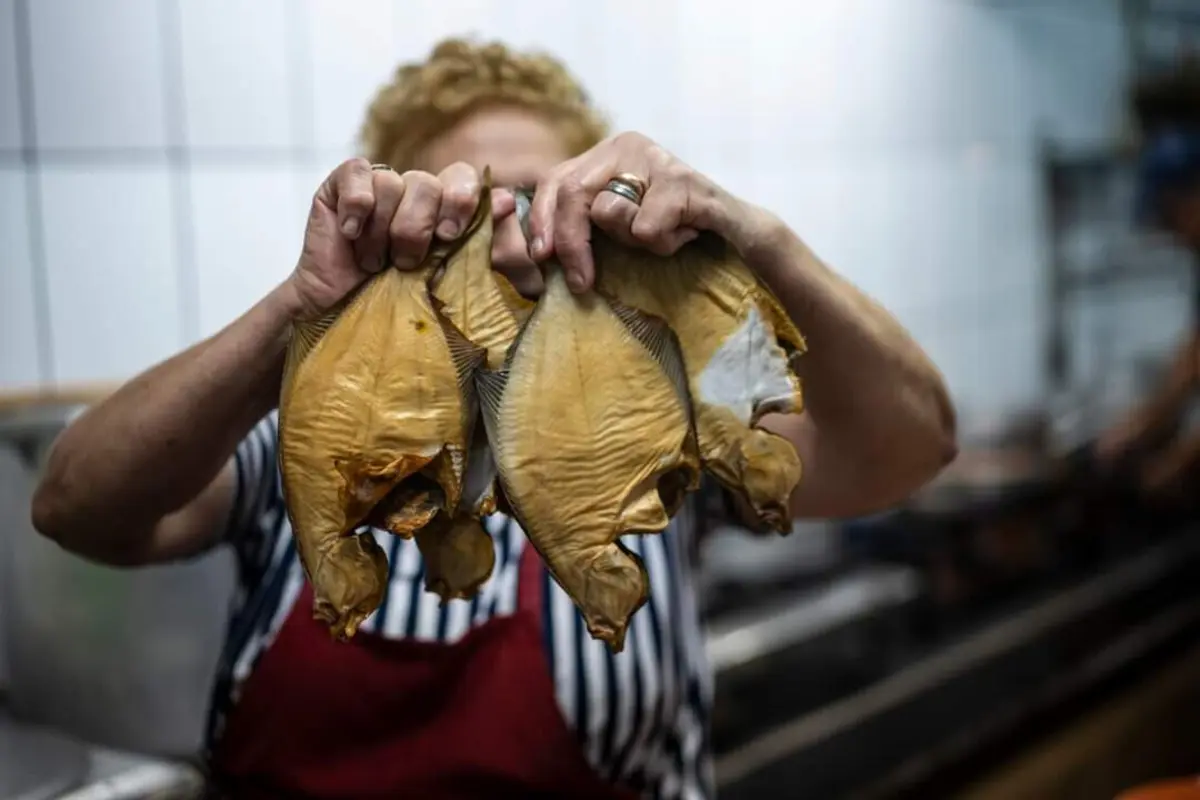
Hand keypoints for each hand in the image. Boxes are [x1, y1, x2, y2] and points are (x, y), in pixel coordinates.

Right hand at [285, 158, 514, 317]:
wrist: (339, 318)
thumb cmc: (395, 303)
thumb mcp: (445, 277)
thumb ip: (479, 241)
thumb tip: (508, 201)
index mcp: (443, 209)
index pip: (463, 178)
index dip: (460, 200)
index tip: (450, 235)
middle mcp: (413, 191)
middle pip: (428, 183)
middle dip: (417, 228)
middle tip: (406, 262)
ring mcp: (376, 184)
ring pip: (391, 183)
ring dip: (381, 231)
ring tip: (373, 264)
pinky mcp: (339, 185)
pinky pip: (357, 173)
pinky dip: (356, 205)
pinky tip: (350, 234)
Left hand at [525, 132, 754, 291]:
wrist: (738, 236)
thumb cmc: (672, 234)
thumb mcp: (618, 226)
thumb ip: (579, 224)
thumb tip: (531, 247)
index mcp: (606, 152)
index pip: (555, 181)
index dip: (541, 220)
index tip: (540, 257)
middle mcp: (628, 145)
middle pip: (572, 193)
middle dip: (571, 244)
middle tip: (582, 283)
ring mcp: (658, 158)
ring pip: (611, 212)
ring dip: (635, 243)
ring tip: (664, 236)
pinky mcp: (684, 181)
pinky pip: (647, 228)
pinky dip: (664, 245)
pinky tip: (686, 234)